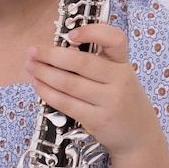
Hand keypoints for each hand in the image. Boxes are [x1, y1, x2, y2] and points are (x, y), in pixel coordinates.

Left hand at [24, 22, 167, 158]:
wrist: (138, 135)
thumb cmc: (121, 98)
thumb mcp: (119, 74)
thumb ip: (99, 59)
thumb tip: (60, 45)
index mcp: (123, 63)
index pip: (115, 39)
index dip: (93, 32)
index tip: (71, 35)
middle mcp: (119, 80)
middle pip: (81, 62)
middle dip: (52, 55)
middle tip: (33, 51)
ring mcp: (109, 101)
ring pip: (70, 83)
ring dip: (45, 73)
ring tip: (30, 66)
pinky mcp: (98, 120)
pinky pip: (67, 103)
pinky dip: (48, 93)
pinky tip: (38, 85)